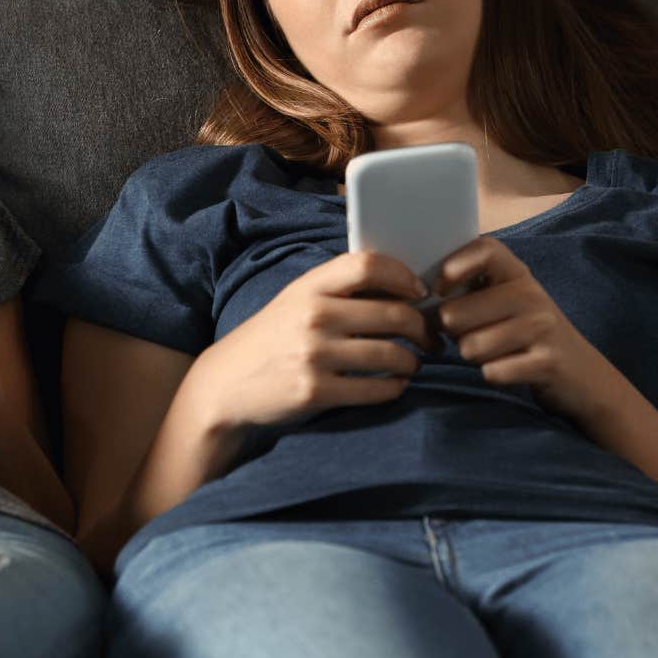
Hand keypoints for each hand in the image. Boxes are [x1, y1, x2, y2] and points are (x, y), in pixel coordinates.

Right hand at [188, 251, 430, 434]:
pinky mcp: (316, 392)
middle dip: (423, 328)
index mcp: (309, 287)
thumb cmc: (273, 338)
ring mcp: (314, 355)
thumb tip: (404, 290)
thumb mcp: (296, 301)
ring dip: (413, 361)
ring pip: (392, 355)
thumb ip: (339, 291)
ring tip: (412, 363)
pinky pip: (377, 389)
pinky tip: (394, 384)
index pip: (368, 265)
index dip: (403, 276)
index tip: (419, 292)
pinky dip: (395, 387)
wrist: (226, 383)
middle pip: (394, 314)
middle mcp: (313, 316)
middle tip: (431, 338)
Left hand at [436, 237, 625, 419]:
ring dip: (473, 357)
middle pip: (455, 314)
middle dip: (453, 333)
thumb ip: (467, 288)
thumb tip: (417, 294)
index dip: (452, 267)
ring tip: (496, 352)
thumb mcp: (503, 300)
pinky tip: (511, 369)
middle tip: (474, 335)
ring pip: (469, 347)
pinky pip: (492, 372)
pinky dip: (494, 375)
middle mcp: (531, 294)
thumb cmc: (525, 333)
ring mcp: (542, 327)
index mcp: (516, 273)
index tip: (440, 289)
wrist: (582, 373)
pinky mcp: (547, 362)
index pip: (483, 250)